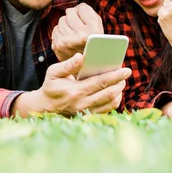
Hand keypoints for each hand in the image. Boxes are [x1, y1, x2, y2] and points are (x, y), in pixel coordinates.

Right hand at [12, 53, 130, 116]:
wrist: (44, 108)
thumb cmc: (51, 86)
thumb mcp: (53, 72)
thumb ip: (67, 64)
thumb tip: (81, 56)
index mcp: (75, 91)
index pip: (100, 82)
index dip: (115, 75)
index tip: (126, 69)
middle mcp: (82, 103)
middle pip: (109, 93)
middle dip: (120, 82)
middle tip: (127, 73)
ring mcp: (86, 112)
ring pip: (110, 103)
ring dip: (119, 91)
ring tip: (121, 81)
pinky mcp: (89, 116)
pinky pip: (107, 109)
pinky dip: (114, 100)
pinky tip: (115, 91)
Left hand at [52, 3, 103, 61]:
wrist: (88, 68)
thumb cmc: (94, 43)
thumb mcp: (98, 25)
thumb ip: (88, 12)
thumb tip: (75, 7)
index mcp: (93, 31)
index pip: (81, 8)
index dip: (84, 12)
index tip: (88, 22)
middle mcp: (79, 37)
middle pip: (69, 12)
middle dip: (74, 17)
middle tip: (80, 28)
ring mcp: (67, 43)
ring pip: (61, 20)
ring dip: (67, 25)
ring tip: (74, 34)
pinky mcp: (57, 47)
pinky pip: (55, 30)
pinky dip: (61, 33)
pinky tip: (68, 39)